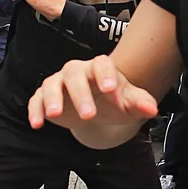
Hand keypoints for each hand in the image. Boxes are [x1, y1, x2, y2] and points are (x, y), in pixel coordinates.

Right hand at [28, 55, 158, 131]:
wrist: (98, 111)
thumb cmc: (113, 101)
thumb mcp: (129, 103)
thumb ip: (140, 103)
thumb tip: (152, 109)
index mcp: (98, 68)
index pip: (101, 64)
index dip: (105, 75)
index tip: (110, 89)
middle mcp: (76, 72)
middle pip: (73, 74)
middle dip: (80, 94)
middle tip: (89, 115)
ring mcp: (58, 83)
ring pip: (51, 84)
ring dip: (52, 99)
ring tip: (56, 115)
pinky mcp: (44, 98)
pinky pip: (36, 100)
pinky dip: (35, 111)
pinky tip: (38, 124)